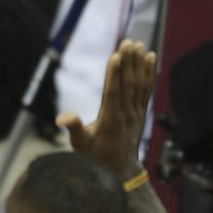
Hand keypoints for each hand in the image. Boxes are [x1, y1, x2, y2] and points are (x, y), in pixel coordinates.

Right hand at [56, 39, 156, 178]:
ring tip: (138, 44)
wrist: (119, 169)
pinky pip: (145, 89)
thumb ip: (74, 129)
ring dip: (138, 63)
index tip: (116, 56)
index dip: (115, 75)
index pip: (113, 93)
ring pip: (138, 84)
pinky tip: (150, 57)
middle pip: (127, 84)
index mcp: (109, 120)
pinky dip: (149, 73)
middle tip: (128, 42)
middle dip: (128, 62)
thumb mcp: (80, 146)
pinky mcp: (140, 111)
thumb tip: (61, 118)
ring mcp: (135, 112)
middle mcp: (125, 114)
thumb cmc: (95, 157)